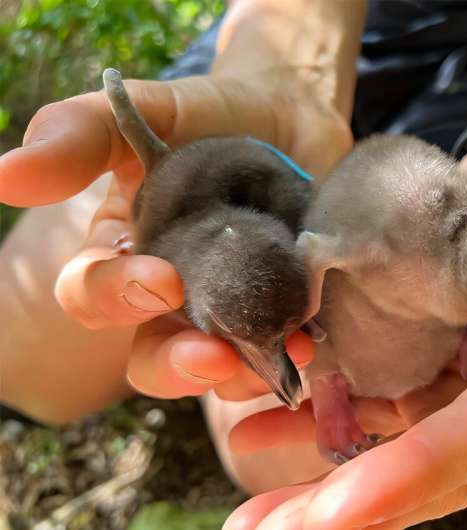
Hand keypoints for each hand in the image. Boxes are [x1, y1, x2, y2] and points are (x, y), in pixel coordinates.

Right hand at [0, 67, 351, 400]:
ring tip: (284, 351)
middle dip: (177, 365)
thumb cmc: (209, 115)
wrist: (292, 115)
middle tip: (213, 356)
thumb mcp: (149, 111)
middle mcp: (173, 296)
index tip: (161, 280)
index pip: (93, 293)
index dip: (115, 297)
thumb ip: (83, 135)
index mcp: (124, 253)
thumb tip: (3, 175)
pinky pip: (281, 354)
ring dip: (244, 374)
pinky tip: (312, 341)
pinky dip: (292, 357)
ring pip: (220, 370)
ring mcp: (231, 310)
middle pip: (153, 357)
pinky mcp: (286, 313)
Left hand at [220, 47, 466, 528]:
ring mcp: (458, 415)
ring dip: (317, 501)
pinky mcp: (412, 407)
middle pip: (435, 472)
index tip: (347, 505)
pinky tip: (255, 464)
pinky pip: (359, 445)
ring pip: (392, 472)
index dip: (427, 466)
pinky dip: (306, 456)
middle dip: (359, 505)